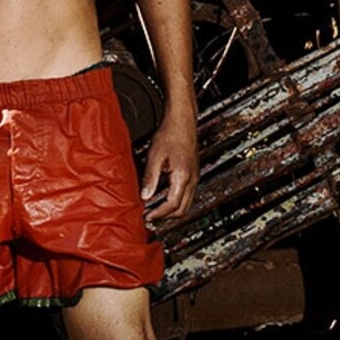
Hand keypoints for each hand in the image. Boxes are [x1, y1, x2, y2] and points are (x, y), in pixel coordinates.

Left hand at [139, 108, 195, 225]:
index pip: (172, 205)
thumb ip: (150, 178)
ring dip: (171, 211)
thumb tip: (145, 196)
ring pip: (186, 204)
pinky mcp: (192, 174)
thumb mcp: (155, 156)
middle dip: (166, 217)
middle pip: (182, 209)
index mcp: (183, 176)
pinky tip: (163, 198)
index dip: (159, 213)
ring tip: (155, 211)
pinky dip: (175, 202)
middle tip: (150, 218)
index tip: (147, 216)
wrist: (182, 121)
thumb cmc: (170, 134)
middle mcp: (192, 179)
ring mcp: (194, 177)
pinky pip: (186, 195)